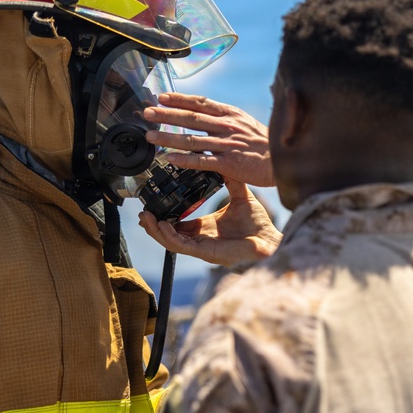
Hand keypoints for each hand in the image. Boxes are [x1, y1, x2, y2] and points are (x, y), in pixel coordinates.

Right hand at [138, 178, 281, 265]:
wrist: (270, 240)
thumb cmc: (258, 224)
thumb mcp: (240, 197)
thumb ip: (231, 181)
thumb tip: (224, 160)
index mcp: (205, 227)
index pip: (178, 223)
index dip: (164, 215)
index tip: (152, 204)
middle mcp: (201, 238)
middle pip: (169, 233)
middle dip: (153, 224)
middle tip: (142, 211)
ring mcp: (202, 247)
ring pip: (170, 241)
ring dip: (156, 230)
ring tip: (146, 217)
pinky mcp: (206, 252)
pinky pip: (182, 245)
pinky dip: (170, 235)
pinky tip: (163, 225)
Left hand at [143, 93, 273, 186]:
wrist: (284, 161)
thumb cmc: (266, 144)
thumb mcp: (247, 123)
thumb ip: (226, 119)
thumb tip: (207, 115)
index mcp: (230, 114)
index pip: (200, 103)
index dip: (179, 99)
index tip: (161, 97)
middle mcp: (226, 126)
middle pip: (190, 118)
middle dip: (166, 114)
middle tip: (147, 112)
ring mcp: (227, 144)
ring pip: (191, 139)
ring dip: (168, 136)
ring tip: (150, 136)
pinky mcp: (229, 163)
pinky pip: (202, 161)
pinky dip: (184, 159)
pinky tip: (169, 158)